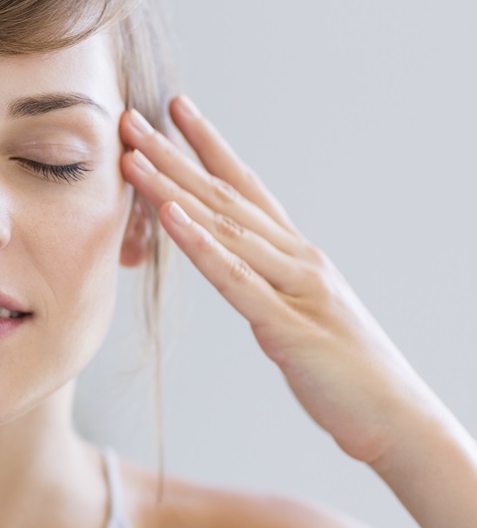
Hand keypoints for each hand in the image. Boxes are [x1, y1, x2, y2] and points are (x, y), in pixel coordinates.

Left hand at [119, 96, 435, 464]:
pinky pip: (235, 280)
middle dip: (175, 155)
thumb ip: (266, 283)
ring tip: (135, 156)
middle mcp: (295, 258)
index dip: (209, 145)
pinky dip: (200, 245)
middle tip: (133, 119)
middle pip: (225, 195)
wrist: (394, 419)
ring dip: (174, 188)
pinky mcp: (287, 327)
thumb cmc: (344, 370)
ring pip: (224, 227)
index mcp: (295, 254)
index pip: (246, 185)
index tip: (176, 108)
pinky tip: (170, 217)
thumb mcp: (299, 314)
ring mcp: (294, 288)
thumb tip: (232, 264)